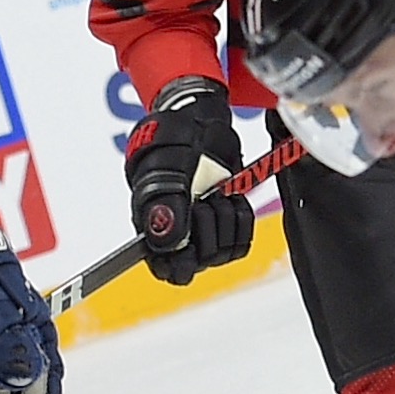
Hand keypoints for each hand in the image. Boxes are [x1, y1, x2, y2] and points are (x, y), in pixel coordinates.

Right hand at [122, 75, 256, 286]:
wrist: (199, 123)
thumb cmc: (172, 144)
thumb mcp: (164, 172)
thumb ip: (164, 209)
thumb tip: (167, 244)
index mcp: (152, 229)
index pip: (168, 270)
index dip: (182, 262)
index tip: (191, 240)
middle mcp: (178, 237)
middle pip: (201, 261)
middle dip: (208, 226)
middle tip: (202, 198)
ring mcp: (203, 232)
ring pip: (224, 252)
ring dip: (226, 217)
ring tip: (216, 192)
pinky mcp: (227, 225)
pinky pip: (242, 242)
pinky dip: (241, 217)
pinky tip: (231, 197)